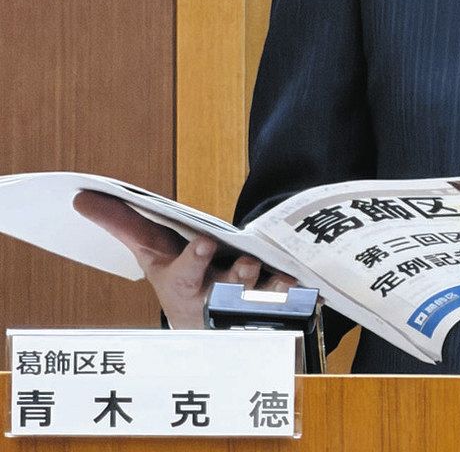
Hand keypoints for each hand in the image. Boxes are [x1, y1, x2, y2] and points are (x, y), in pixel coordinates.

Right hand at [73, 191, 296, 328]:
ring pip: (260, 298)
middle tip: (247, 264)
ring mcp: (243, 305)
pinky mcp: (271, 306)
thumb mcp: (150, 252)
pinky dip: (300, 296)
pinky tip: (310, 287)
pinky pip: (290, 301)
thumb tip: (80, 196)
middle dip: (236, 276)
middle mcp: (214, 298)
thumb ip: (122, 222)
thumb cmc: (178, 279)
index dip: (194, 259)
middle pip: (227, 289)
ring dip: (270, 287)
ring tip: (282, 277)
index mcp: (183, 282)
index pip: (185, 272)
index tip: (203, 242)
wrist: (205, 331)